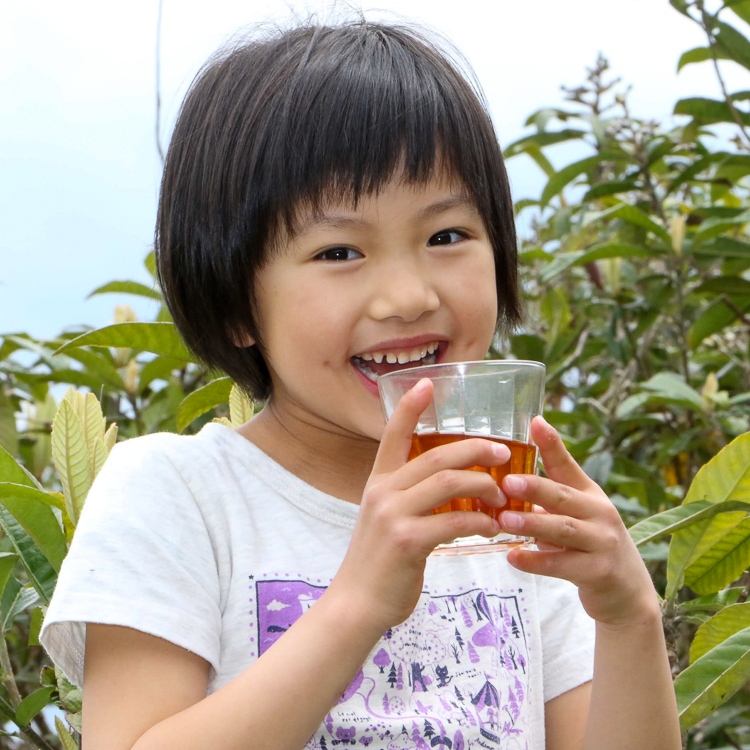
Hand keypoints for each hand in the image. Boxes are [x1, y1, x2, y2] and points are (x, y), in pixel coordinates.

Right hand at [330, 378, 509, 632]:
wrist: (356, 604)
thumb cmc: (380, 563)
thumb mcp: (387, 520)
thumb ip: (413, 500)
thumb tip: (456, 488)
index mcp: (378, 483)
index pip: (393, 435)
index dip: (410, 407)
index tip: (428, 383)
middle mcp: (382, 492)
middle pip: (437, 456)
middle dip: (475, 449)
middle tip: (503, 454)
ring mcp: (392, 515)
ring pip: (449, 482)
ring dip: (484, 486)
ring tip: (503, 498)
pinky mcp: (406, 541)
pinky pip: (455, 520)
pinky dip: (481, 521)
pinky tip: (493, 527)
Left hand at [498, 416, 658, 627]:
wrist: (628, 592)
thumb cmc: (591, 546)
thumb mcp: (576, 515)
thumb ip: (548, 500)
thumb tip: (505, 481)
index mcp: (589, 494)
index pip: (567, 465)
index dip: (552, 443)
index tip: (535, 422)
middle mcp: (599, 513)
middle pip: (563, 496)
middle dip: (535, 488)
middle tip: (507, 482)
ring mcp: (602, 542)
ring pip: (563, 530)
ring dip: (532, 524)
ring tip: (503, 521)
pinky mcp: (599, 572)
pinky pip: (562, 565)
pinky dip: (536, 562)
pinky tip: (513, 557)